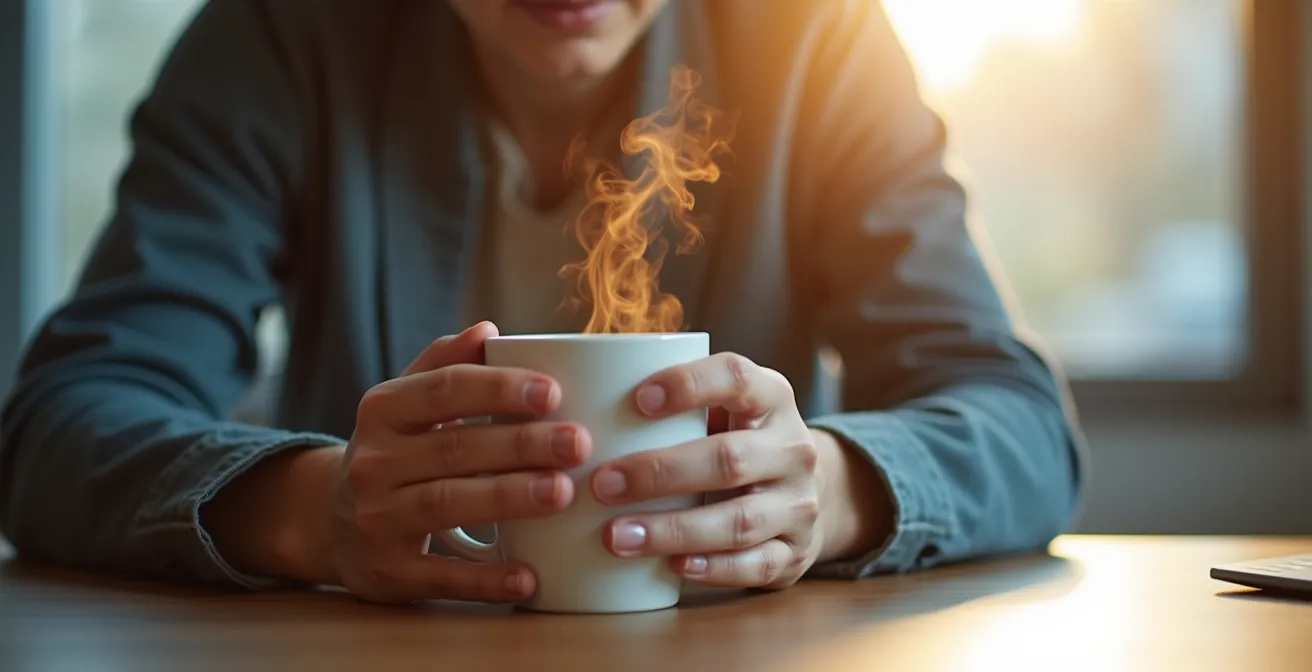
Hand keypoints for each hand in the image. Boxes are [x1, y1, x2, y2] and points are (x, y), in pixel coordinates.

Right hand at [326, 322, 591, 602]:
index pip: (442, 389)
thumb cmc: (394, 450)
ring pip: (447, 503)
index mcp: (384, 410)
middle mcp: (374, 462)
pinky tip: (530, 575)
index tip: (553, 391)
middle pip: (454, 448)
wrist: (329, 522)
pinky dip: (484, 579)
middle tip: (578, 443)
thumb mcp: (406, 402)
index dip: (498, 389)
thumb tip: (489, 329)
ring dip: (508, 497)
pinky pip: (441, 575)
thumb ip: (445, 364)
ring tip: (564, 492)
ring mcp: (378, 519)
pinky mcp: (389, 572)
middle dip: (521, 444)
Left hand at [588, 353, 832, 589]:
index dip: (688, 385)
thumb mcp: (723, 409)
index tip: (636, 400)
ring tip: (616, 536)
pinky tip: (672, 566)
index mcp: (770, 398)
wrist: (811, 491)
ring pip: (739, 520)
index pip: (736, 377)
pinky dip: (713, 568)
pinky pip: (755, 565)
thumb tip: (582, 401)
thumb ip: (674, 404)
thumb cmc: (738, 440)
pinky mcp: (795, 552)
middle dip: (660, 472)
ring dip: (673, 529)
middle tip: (602, 484)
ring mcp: (798, 503)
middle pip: (729, 458)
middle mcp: (792, 448)